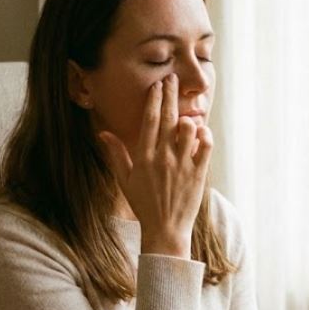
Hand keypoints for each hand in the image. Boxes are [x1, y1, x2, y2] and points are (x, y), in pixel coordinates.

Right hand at [99, 74, 213, 257]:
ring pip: (188, 128)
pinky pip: (205, 146)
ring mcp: (182, 165)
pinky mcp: (198, 173)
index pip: (149, 120)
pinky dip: (205, 135)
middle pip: (168, 118)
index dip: (154, 99)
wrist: (165, 230)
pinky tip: (201, 132)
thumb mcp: (125, 179)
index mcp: (144, 157)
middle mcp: (163, 158)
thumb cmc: (144, 205)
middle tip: (174, 79)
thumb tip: (103, 132)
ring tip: (188, 113)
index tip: (158, 85)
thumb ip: (116, 154)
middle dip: (171, 94)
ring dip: (189, 117)